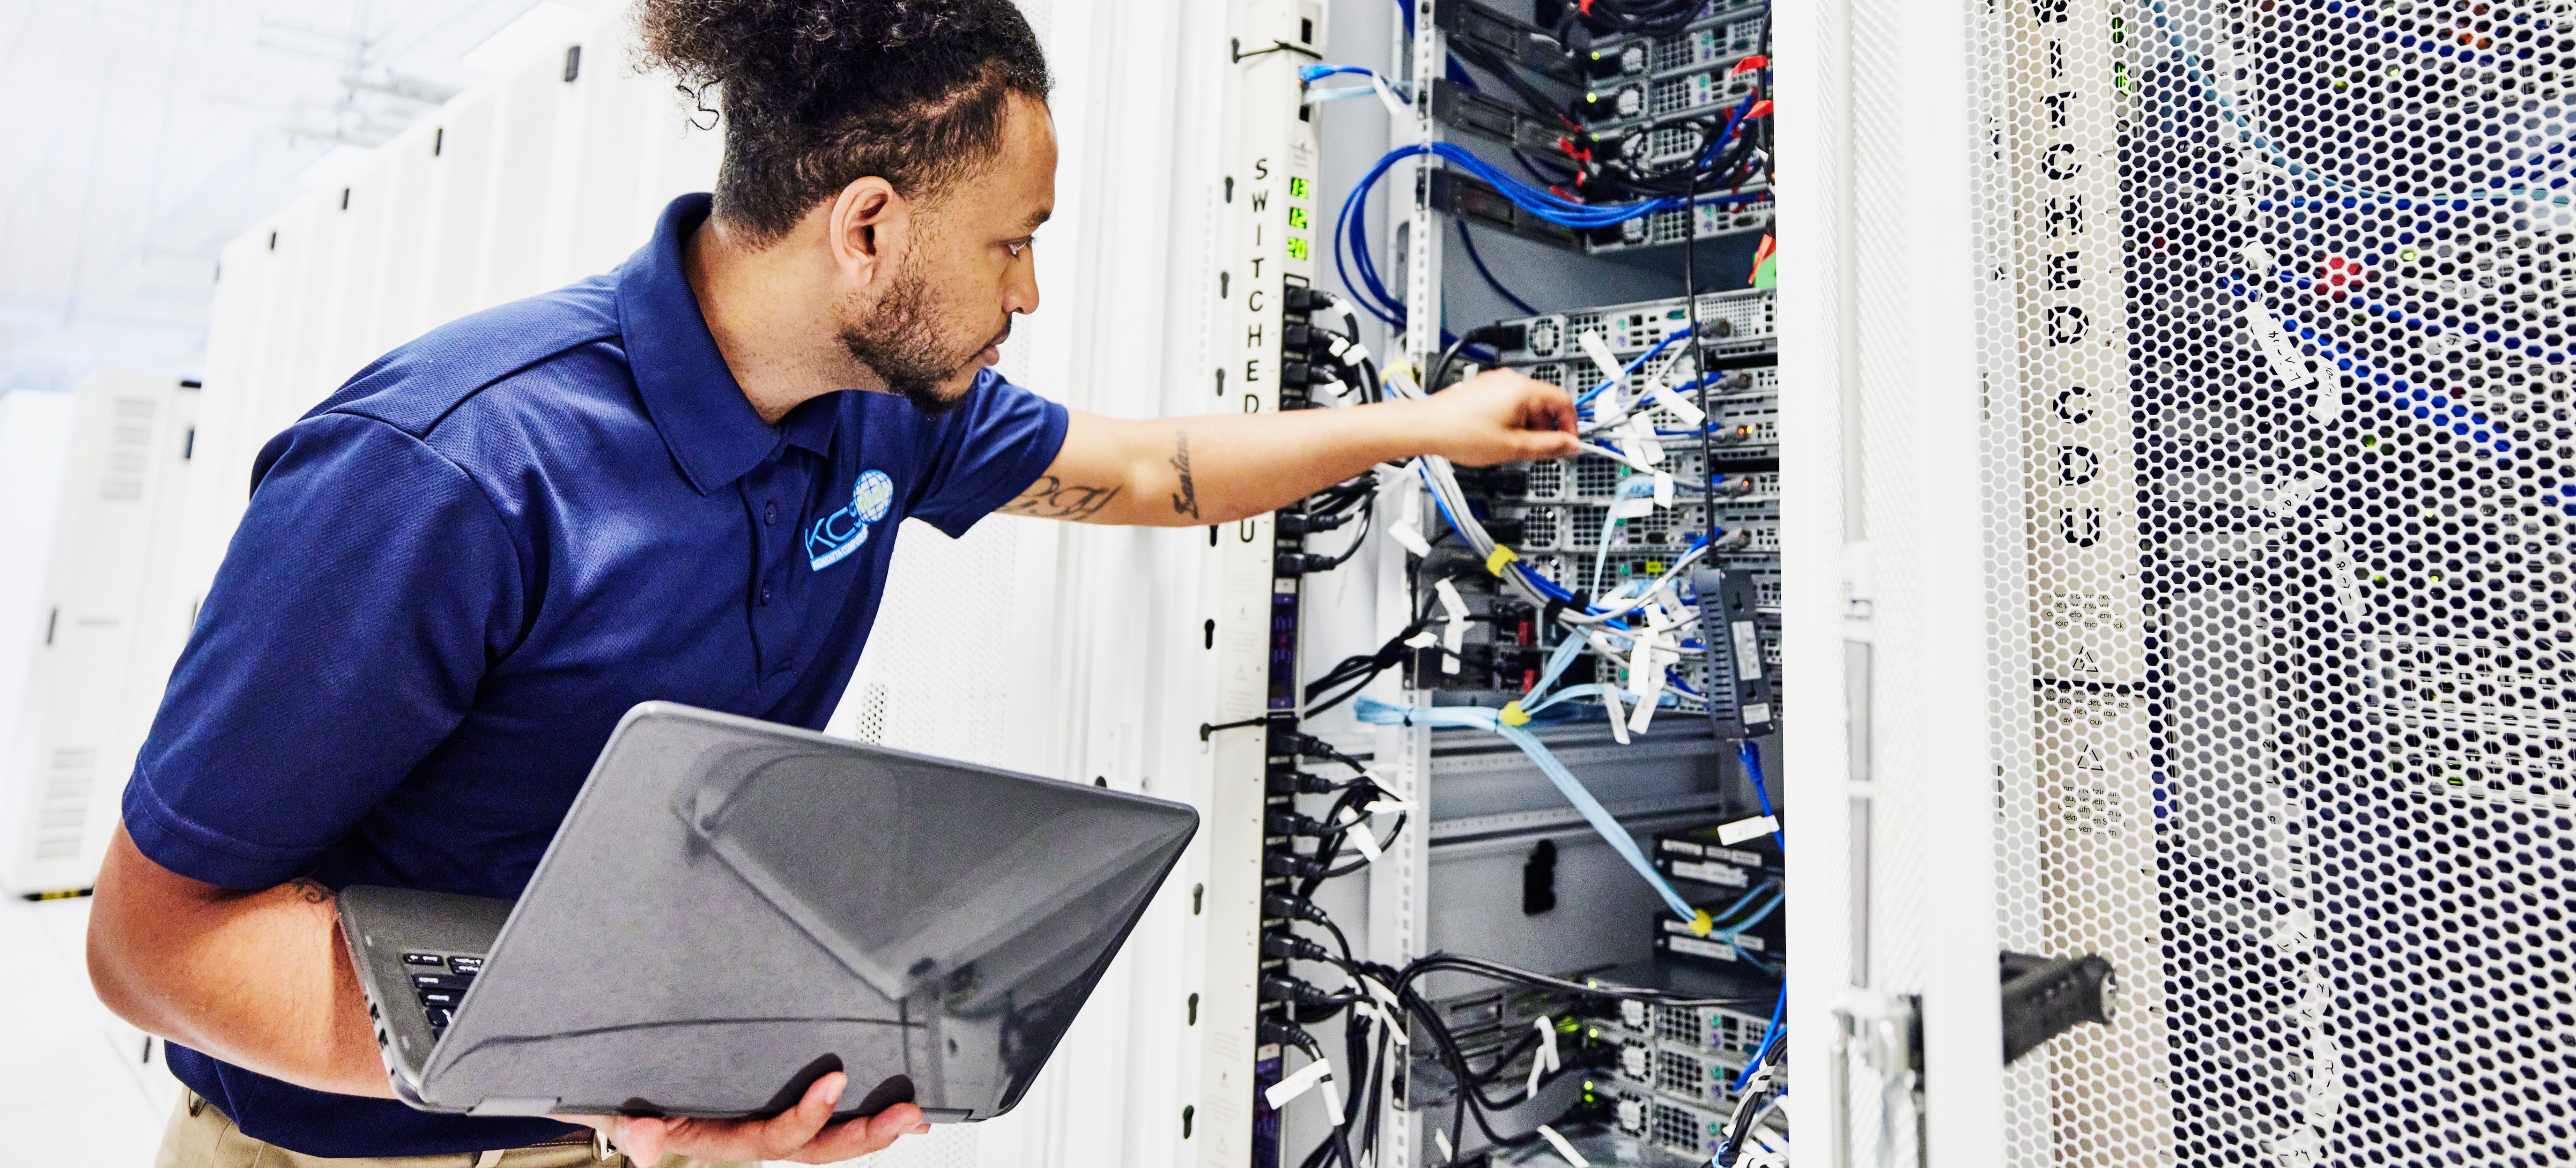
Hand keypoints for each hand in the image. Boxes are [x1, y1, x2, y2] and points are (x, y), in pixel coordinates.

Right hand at [556, 1072, 927, 1165]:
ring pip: (831, 1139)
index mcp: (723, 1140)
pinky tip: (916, 1117)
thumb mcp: (627, 1113)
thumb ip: (637, 1127)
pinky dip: (870, 1120)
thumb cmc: (634, 1102)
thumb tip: (641, 1139)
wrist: (634, 1098)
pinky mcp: (788, 1106)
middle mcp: (754, 1137)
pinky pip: (833, 1123)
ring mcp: (774, 1126)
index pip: (769, 1139)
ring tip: (918, 1117)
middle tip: (908, 1114)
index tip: (836, 1081)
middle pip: (816, 1149)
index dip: (804, 1118)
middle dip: (864, 1136)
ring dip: (875, 1132)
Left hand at [1414, 368, 1579, 465]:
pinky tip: (1498, 438)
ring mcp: (1495, 383)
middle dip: (1546, 429)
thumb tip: (1571, 446)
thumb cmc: (1460, 433)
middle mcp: (1509, 380)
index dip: (1571, 425)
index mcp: (1522, 389)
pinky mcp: (1483, 389)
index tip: (1568, 443)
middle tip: (1537, 451)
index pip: (1563, 401)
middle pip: (1544, 403)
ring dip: (1528, 427)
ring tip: (1512, 447)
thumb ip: (1548, 447)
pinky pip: (1509, 403)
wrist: (1424, 427)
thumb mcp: (1513, 447)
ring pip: (1526, 405)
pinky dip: (1512, 421)